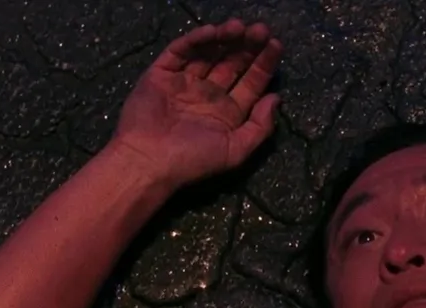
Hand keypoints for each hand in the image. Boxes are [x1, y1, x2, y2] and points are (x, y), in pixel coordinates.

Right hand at [111, 19, 282, 188]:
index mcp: (228, 112)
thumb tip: (276, 98)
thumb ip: (260, 126)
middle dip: (247, 46)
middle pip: (233, 63)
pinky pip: (181, 51)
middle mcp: (208, 94)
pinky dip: (197, 40)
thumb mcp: (236, 150)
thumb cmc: (193, 161)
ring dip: (225, 38)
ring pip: (209, 53)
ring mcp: (184, 82)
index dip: (264, 63)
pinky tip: (214, 32)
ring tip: (240, 27)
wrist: (148, 162)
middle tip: (260, 29)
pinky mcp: (162, 74)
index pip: (251, 82)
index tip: (275, 44)